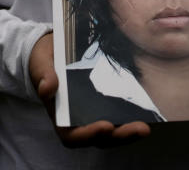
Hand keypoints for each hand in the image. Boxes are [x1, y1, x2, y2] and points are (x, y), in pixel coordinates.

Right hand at [29, 32, 150, 147]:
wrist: (55, 50)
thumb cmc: (46, 61)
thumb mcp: (41, 64)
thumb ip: (44, 75)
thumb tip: (48, 88)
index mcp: (60, 115)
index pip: (72, 136)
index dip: (88, 135)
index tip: (105, 126)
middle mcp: (79, 119)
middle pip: (100, 137)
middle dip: (120, 136)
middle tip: (140, 129)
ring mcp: (94, 112)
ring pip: (113, 131)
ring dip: (129, 131)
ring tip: (146, 127)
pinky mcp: (107, 102)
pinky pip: (120, 114)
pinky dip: (133, 116)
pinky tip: (148, 111)